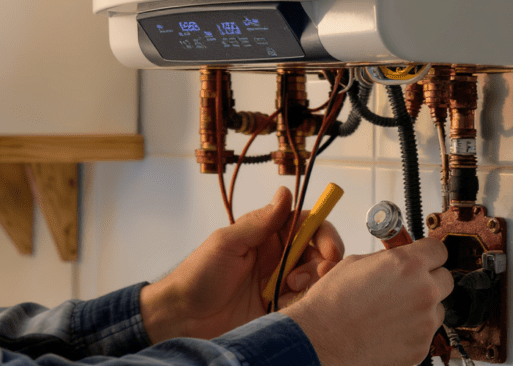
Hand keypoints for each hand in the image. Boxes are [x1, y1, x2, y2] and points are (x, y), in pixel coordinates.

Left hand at [140, 186, 343, 342]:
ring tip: (291, 288)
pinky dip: (303, 303)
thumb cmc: (197, 275)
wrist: (183, 318)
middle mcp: (276, 257)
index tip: (330, 248)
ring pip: (314, 278)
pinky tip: (284, 306)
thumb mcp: (226, 243)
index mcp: (264, 235)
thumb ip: (260, 222)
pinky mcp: (278, 309)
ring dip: (312, 282)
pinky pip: (304, 303)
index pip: (304, 225)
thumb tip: (285, 193)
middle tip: (321, 272)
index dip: (322, 232)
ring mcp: (278, 284)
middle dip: (324, 260)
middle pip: (316, 252)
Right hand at [282, 238, 452, 365]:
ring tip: (391, 312)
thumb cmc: (331, 304)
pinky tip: (388, 329)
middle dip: (429, 279)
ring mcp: (425, 322)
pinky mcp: (422, 347)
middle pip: (445, 278)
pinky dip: (413, 330)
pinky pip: (426, 332)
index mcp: (407, 265)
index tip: (424, 257)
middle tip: (406, 285)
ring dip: (422, 307)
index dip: (429, 253)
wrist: (321, 341)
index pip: (439, 249)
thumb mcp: (355, 264)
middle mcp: (423, 291)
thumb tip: (399, 258)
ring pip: (437, 308)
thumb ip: (387, 259)